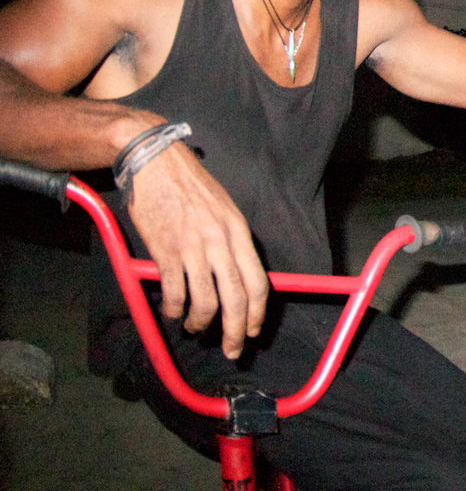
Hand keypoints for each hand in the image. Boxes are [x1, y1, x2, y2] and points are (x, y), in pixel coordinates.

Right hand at [125, 141, 268, 358]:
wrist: (156, 163)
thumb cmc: (192, 186)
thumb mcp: (225, 209)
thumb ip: (232, 241)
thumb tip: (238, 272)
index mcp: (238, 232)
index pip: (257, 281)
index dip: (258, 312)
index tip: (254, 330)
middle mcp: (220, 243)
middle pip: (235, 298)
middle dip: (236, 331)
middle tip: (233, 351)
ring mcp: (192, 248)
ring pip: (205, 302)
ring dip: (202, 323)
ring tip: (197, 329)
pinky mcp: (165, 252)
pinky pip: (175, 293)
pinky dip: (175, 310)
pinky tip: (174, 313)